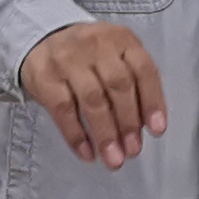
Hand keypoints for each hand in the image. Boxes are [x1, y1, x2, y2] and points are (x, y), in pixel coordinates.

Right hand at [22, 22, 166, 168]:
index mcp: (121, 39)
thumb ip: (131, 83)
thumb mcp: (115, 57)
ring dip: (105, 133)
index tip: (157, 130)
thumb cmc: (88, 56)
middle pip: (118, 85)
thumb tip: (143, 127)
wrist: (42, 41)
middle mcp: (96, 45)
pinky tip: (87, 153)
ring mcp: (68, 60)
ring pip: (92, 99)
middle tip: (133, 151)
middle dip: (128, 122)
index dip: (152, 101)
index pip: (143, 69)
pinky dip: (76, 135)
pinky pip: (63, 109)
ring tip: (113, 159)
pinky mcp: (45, 77)